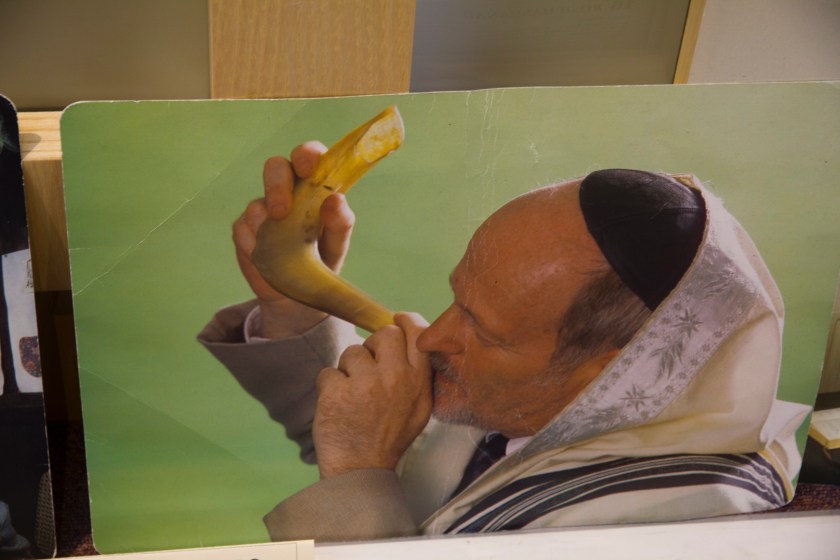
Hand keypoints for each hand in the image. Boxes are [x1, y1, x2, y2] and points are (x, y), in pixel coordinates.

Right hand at [232, 141, 355, 336]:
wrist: (297, 298)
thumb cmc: (323, 262)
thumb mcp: (337, 245)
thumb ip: (340, 223)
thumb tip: (336, 200)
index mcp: (315, 188)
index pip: (310, 157)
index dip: (306, 155)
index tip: (308, 168)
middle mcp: (288, 192)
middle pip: (276, 167)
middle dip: (276, 185)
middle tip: (281, 211)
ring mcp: (263, 209)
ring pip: (256, 204)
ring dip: (266, 227)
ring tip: (282, 252)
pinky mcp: (244, 229)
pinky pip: (242, 230)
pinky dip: (253, 246)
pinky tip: (266, 259)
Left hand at [313, 313, 432, 477]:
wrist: (360, 471)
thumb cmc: (388, 438)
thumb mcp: (419, 409)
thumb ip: (418, 374)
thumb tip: (410, 334)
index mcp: (418, 383)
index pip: (417, 334)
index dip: (406, 322)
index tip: (397, 320)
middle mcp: (395, 378)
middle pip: (384, 334)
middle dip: (373, 345)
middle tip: (368, 367)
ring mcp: (365, 384)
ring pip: (352, 352)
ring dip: (348, 370)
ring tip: (353, 396)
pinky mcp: (337, 392)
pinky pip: (328, 371)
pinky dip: (329, 387)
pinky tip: (337, 407)